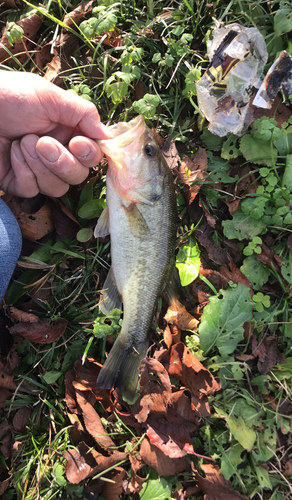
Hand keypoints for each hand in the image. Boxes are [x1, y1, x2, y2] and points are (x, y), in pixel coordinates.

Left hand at [0, 71, 108, 196]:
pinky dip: (24, 172)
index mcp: (67, 130)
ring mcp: (38, 170)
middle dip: (63, 162)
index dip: (89, 154)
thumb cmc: (7, 96)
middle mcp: (57, 153)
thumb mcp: (49, 96)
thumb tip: (108, 136)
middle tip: (42, 143)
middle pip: (79, 176)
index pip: (93, 155)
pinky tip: (11, 154)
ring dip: (40, 165)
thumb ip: (83, 113)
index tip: (77, 143)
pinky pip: (34, 190)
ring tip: (21, 143)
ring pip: (59, 187)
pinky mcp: (19, 183)